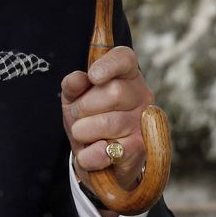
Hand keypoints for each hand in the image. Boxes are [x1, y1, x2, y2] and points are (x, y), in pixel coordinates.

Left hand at [63, 45, 153, 189]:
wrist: (99, 157)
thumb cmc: (88, 120)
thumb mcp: (74, 98)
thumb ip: (73, 86)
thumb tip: (78, 79)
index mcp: (125, 76)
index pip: (125, 59)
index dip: (109, 65)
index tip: (93, 76)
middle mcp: (141, 96)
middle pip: (114, 92)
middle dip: (83, 106)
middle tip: (78, 115)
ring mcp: (143, 123)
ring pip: (109, 122)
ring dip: (84, 131)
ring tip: (84, 134)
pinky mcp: (140, 149)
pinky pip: (109, 150)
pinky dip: (90, 154)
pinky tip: (89, 153)